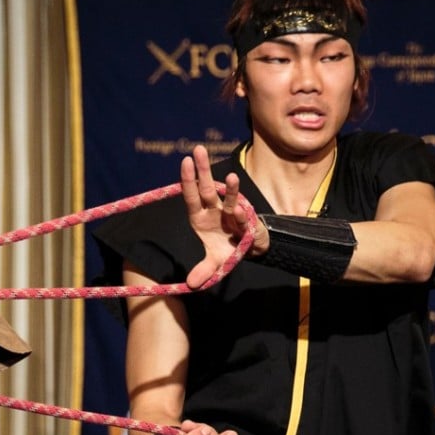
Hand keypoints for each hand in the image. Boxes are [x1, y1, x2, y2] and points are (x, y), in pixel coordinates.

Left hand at [181, 145, 264, 287]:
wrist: (249, 250)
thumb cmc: (227, 248)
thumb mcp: (215, 262)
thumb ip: (204, 270)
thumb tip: (191, 284)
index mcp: (201, 217)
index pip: (192, 196)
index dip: (187, 180)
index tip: (185, 161)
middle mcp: (215, 210)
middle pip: (208, 188)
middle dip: (203, 170)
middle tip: (198, 150)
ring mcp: (232, 212)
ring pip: (230, 197)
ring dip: (231, 188)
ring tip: (231, 178)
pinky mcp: (248, 219)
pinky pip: (244, 215)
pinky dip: (241, 213)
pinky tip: (239, 209)